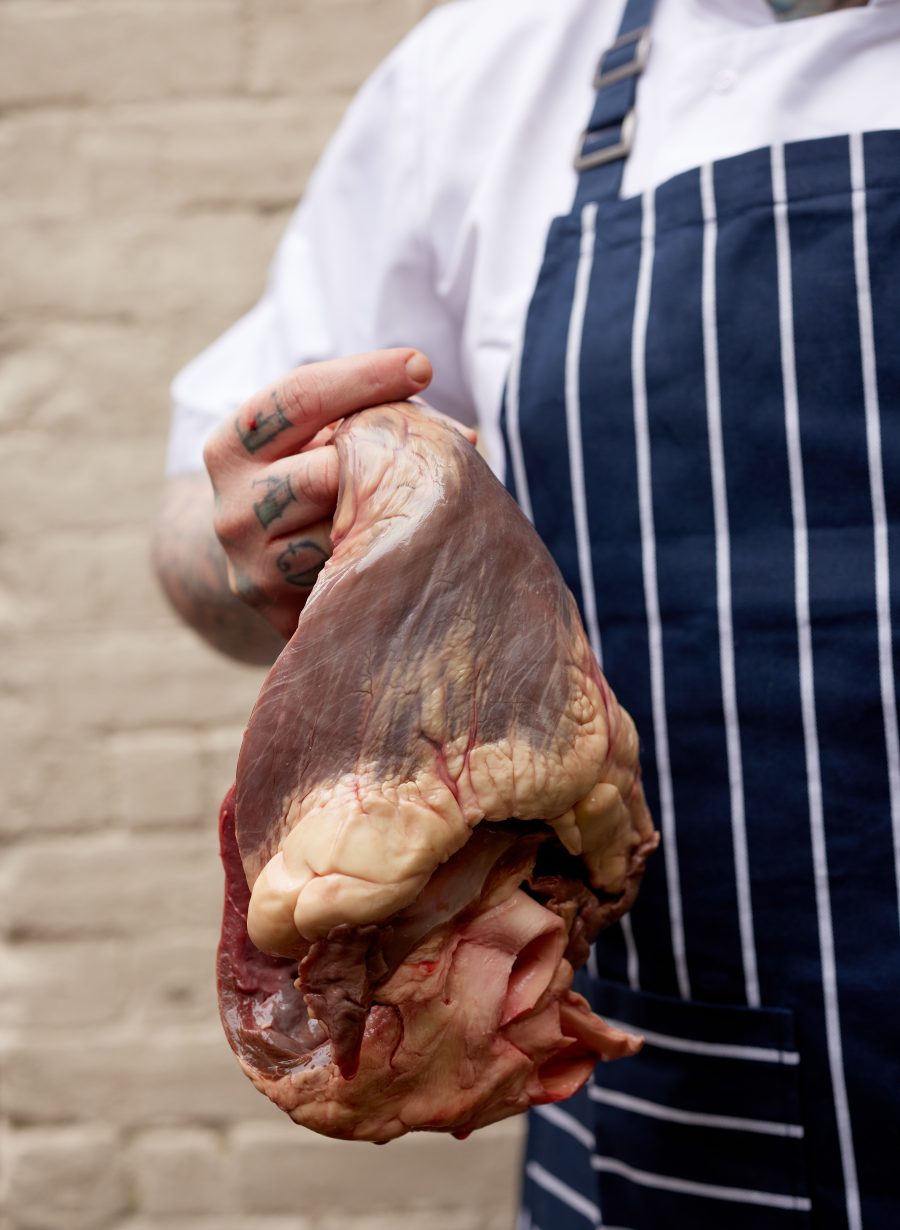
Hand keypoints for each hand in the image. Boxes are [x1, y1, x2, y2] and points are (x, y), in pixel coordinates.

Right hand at [202, 349, 433, 639]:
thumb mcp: (321, 438)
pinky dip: (380, 559)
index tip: (423, 365)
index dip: (363, 376)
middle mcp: (232, 508)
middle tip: (432, 453)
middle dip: (383, 459)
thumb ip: (375, 419)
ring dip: (388, 516)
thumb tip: (463, 441)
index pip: (297, 397)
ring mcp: (252, 565)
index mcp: (232, 446)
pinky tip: (396, 550)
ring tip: (414, 507)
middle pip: (327, 471)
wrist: (259, 559)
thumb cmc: (310, 478)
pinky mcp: (280, 609)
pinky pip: (349, 577)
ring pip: (344, 531)